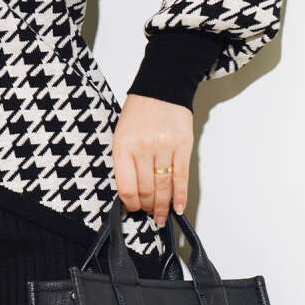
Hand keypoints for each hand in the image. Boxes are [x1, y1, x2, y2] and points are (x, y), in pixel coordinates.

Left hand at [111, 93, 192, 226]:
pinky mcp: (183, 146)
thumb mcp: (121, 134)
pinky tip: (178, 207)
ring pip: (163, 186)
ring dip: (162, 205)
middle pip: (146, 189)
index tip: (132, 208)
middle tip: (148, 214)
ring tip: (161, 216)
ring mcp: (164, 147)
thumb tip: (130, 190)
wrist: (161, 88)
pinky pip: (181, 177)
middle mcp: (143, 148)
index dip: (130, 203)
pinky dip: (180, 195)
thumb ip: (124, 161)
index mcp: (123, 146)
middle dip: (146, 206)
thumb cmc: (139, 112)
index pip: (126, 185)